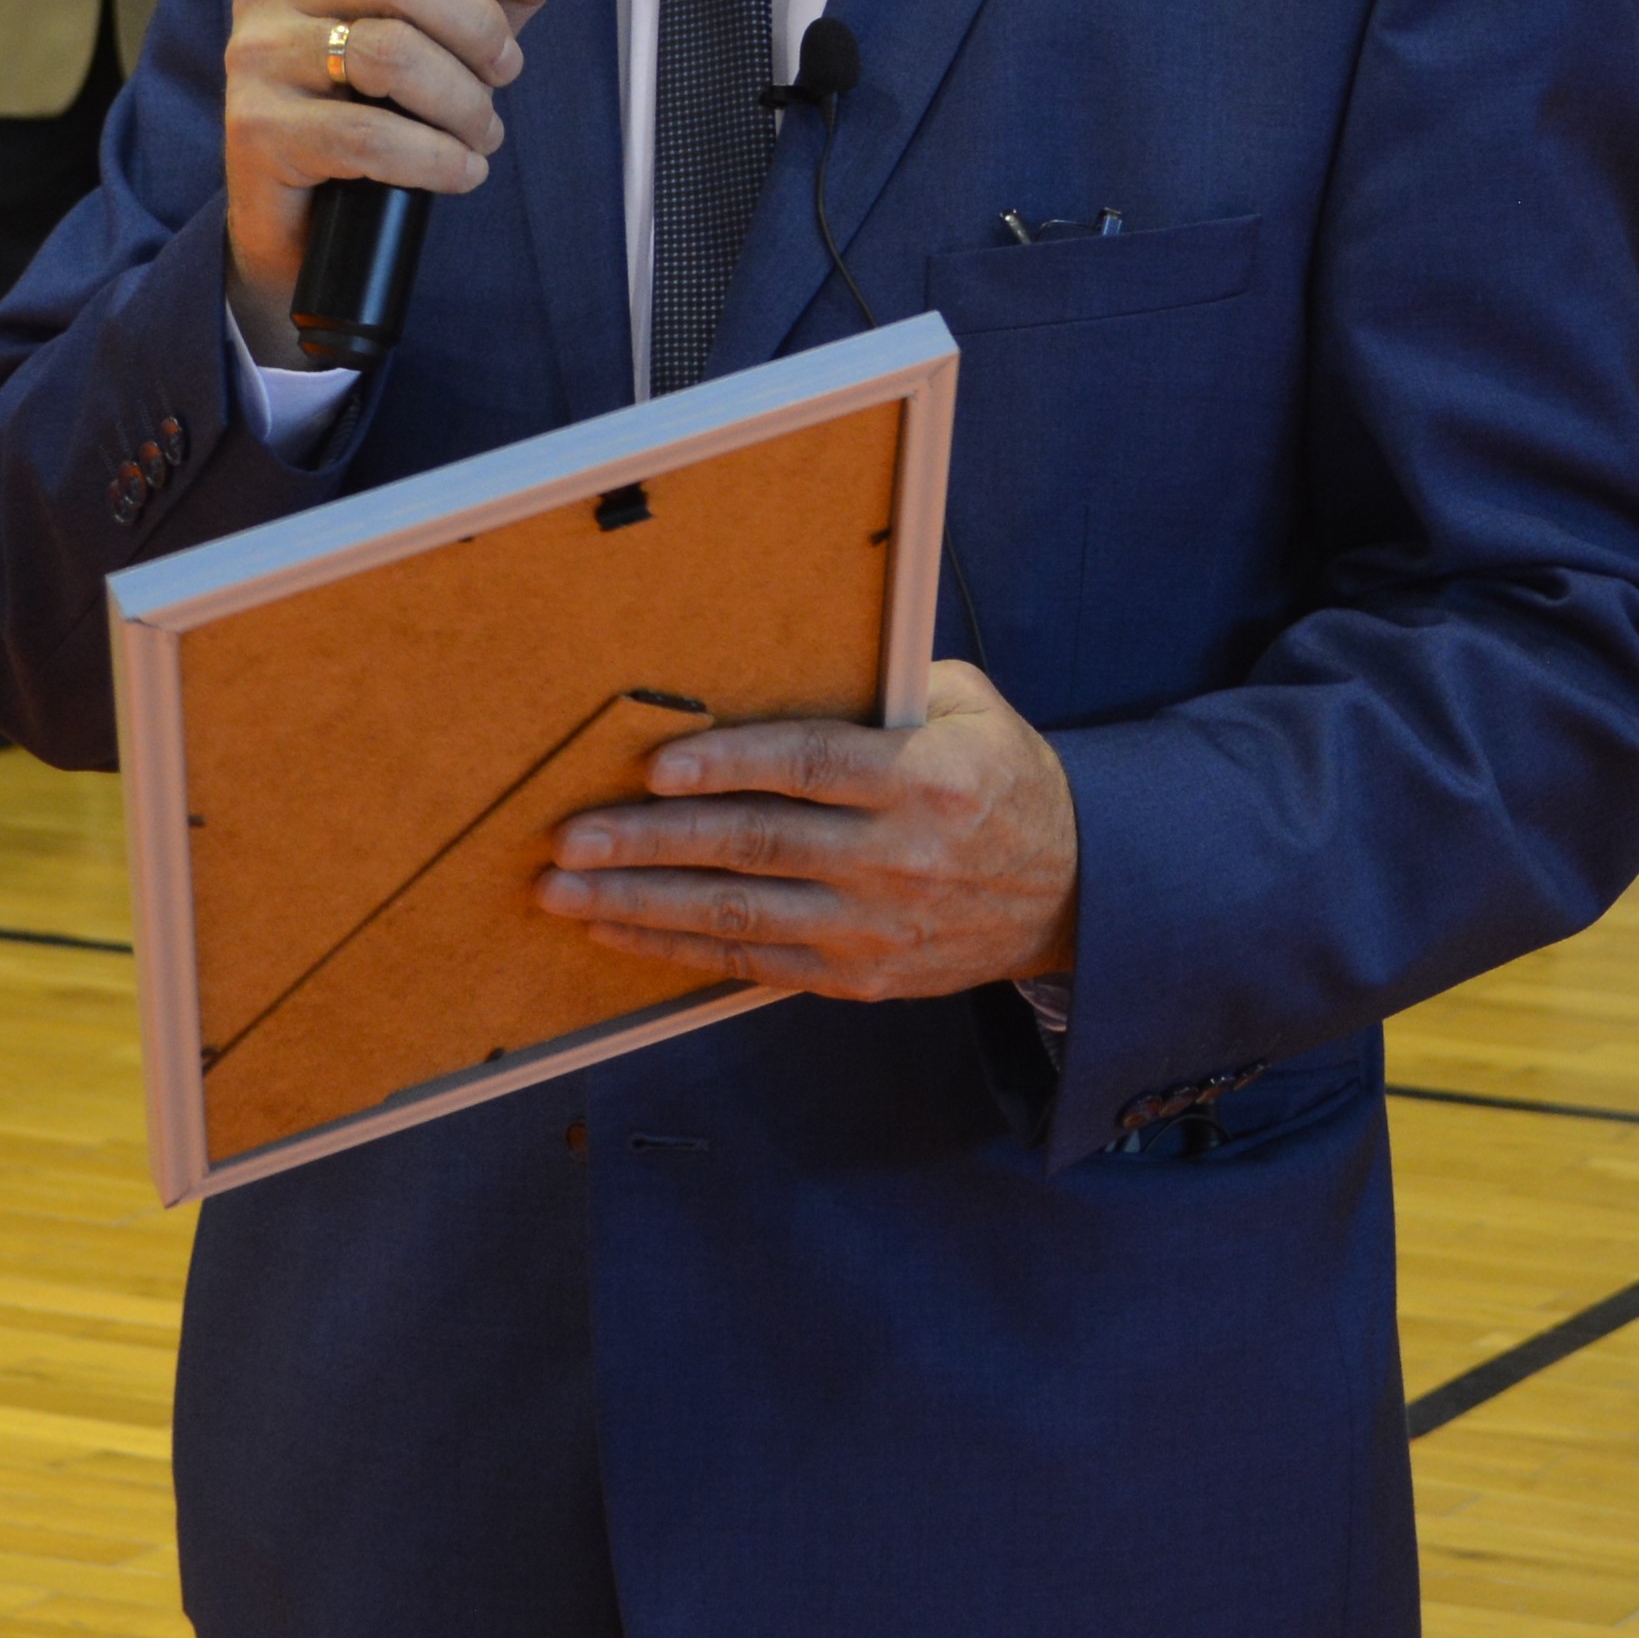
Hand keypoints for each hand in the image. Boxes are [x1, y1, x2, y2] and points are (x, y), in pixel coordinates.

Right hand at [220, 0, 580, 345]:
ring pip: (387, 54)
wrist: (305, 216)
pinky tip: (462, 171)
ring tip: (483, 131)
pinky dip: (436, 157)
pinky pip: (368, 135)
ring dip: (463, 100)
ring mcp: (257, 57)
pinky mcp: (258, 130)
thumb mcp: (454, 32)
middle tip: (506, 70)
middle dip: (477, 25)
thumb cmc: (380, 104)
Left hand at [543, 661, 1082, 998]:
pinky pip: (751, 964)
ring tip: (565, 890)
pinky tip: (618, 930)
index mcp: (926, 777)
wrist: (1074, 891)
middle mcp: (898, 856)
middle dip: (649, 843)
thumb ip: (886, 687)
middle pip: (754, 847)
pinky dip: (676, 949)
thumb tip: (782, 662)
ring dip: (641, 902)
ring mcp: (875, 925)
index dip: (728, 766)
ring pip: (738, 915)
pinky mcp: (860, 975)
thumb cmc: (1005, 781)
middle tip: (569, 838)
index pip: (810, 767)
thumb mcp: (971, 709)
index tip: (653, 767)